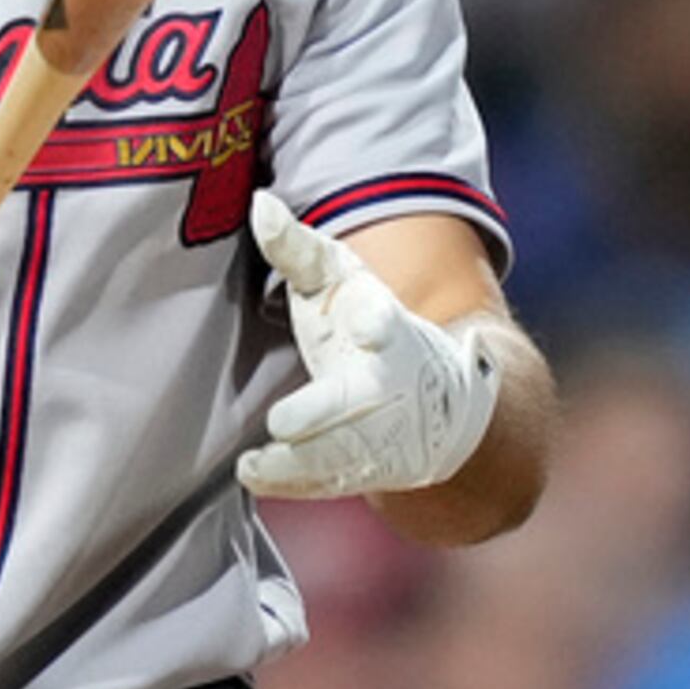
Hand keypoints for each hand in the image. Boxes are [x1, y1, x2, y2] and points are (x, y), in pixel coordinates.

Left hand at [238, 190, 499, 500]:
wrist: (433, 399)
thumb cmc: (363, 324)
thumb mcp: (339, 279)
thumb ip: (297, 249)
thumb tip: (260, 205)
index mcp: (385, 327)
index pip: (386, 322)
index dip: (379, 323)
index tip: (368, 326)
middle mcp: (388, 384)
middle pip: (361, 400)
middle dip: (326, 412)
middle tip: (285, 422)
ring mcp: (381, 432)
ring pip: (345, 451)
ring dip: (303, 463)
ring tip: (256, 464)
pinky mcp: (366, 467)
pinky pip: (331, 481)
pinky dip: (294, 484)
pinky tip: (257, 477)